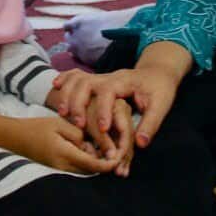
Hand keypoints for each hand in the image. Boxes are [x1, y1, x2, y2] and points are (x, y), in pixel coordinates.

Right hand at [5, 115, 120, 173]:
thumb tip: (93, 147)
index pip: (93, 164)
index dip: (108, 163)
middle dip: (106, 165)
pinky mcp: (57, 169)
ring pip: (85, 171)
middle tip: (120, 155)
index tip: (120, 157)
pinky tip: (92, 152)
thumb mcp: (59, 124)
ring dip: (97, 165)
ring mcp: (59, 170)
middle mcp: (63, 166)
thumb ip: (78, 134)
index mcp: (64, 154)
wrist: (14, 138)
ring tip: (109, 153)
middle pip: (91, 171)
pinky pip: (77, 168)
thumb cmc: (37, 127)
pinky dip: (87, 163)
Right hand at [53, 60, 181, 147]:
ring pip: (77, 79)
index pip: (108, 92)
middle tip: (78, 125)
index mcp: (123, 82)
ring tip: (62, 114)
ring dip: (67, 94)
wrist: (158, 72)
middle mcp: (108, 78)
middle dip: (78, 103)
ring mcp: (100, 77)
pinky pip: (75, 75)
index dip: (103, 110)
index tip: (103, 129)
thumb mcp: (161, 105)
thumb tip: (140, 144)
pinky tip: (55, 86)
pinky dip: (64, 79)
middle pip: (85, 83)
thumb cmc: (160, 89)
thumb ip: (151, 124)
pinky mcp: (96, 81)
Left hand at [81, 96, 135, 176]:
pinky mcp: (118, 126)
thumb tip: (112, 158)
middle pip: (128, 138)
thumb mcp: (91, 124)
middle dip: (124, 156)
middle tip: (120, 172)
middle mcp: (124, 111)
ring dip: (123, 159)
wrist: (71, 100)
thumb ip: (102, 139)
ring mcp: (122, 119)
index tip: (116, 162)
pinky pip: (121, 142)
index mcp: (120, 106)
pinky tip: (117, 168)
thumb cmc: (80, 110)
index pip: (126, 131)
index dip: (122, 148)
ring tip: (120, 173)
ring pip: (126, 142)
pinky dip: (118, 155)